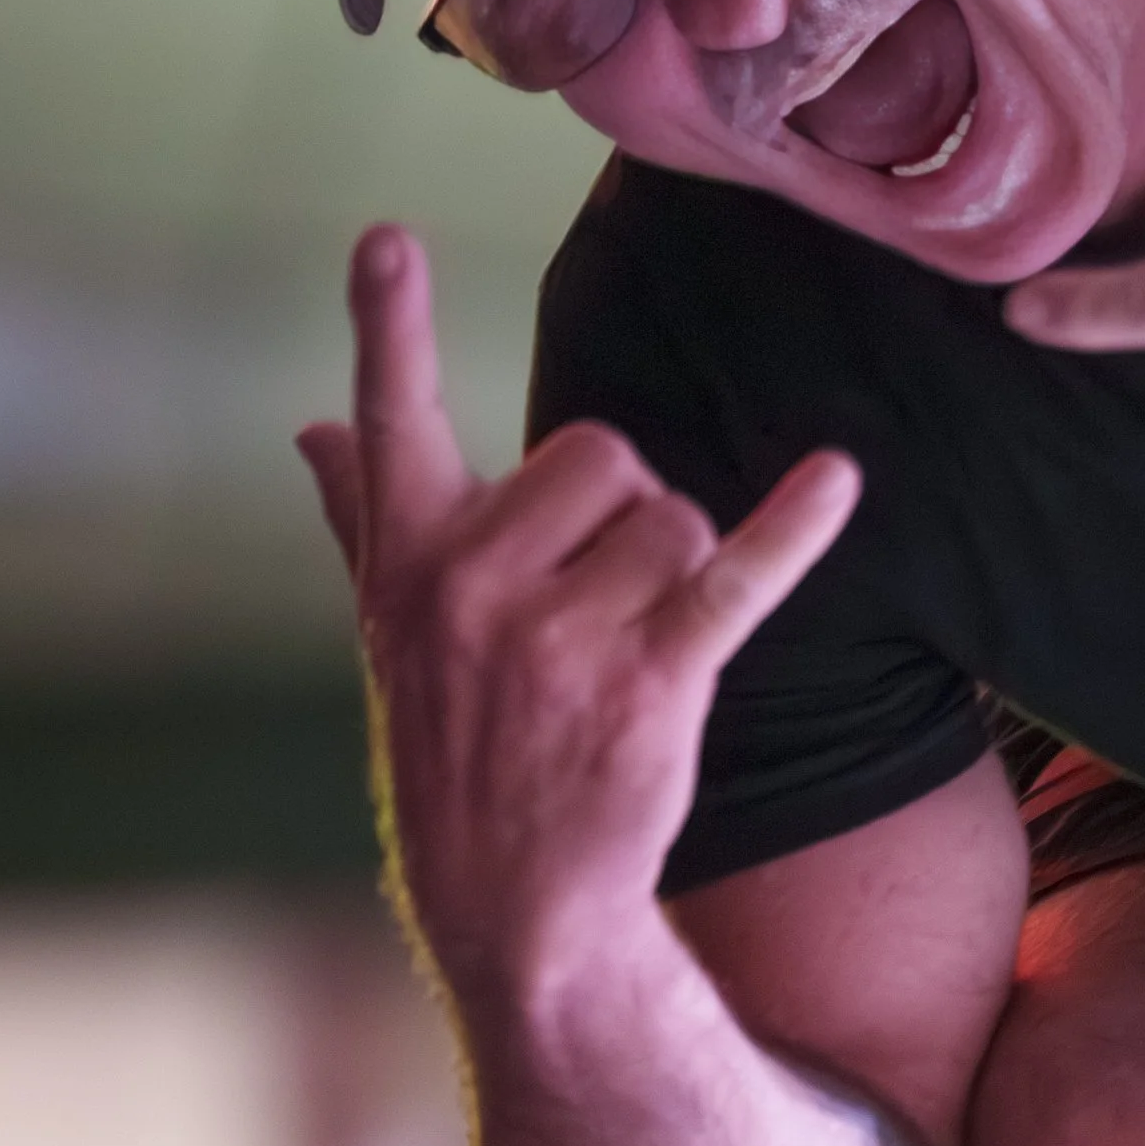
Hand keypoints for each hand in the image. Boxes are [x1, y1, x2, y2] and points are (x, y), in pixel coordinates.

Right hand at [297, 225, 858, 1014]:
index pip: (392, 422)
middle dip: (621, 516)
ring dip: (678, 575)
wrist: (518, 906)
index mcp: (407, 561)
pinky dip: (794, 528)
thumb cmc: (458, 751)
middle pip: (598, 454)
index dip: (389, 329)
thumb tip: (308, 432)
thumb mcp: (391, 639)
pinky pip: (736, 576)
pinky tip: (836, 482)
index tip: (387, 238)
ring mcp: (559, 637)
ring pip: (673, 520)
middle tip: (592, 611)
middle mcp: (471, 586)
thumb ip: (363, 520)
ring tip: (632, 656)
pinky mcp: (650, 682)